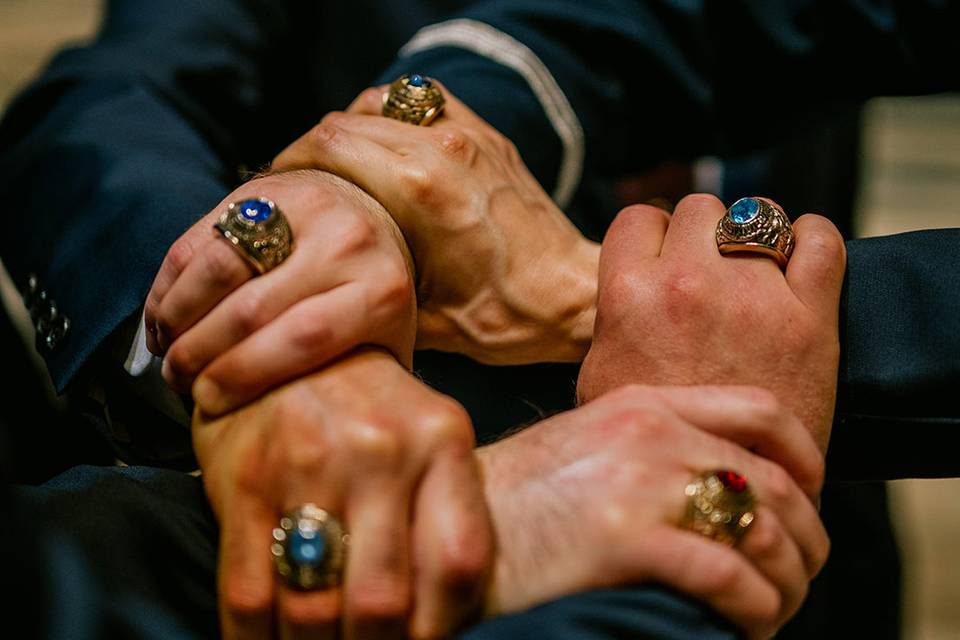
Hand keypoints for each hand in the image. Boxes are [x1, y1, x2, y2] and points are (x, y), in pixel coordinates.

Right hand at [145, 170, 416, 415]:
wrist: (371, 211)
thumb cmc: (371, 295)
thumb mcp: (385, 337)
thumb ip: (357, 378)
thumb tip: (307, 439)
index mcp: (382, 289)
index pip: (307, 336)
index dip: (248, 373)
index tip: (210, 400)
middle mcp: (346, 242)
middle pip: (254, 308)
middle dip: (202, 354)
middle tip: (180, 383)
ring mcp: (301, 208)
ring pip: (215, 270)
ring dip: (176, 319)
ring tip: (168, 353)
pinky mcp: (258, 189)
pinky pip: (195, 242)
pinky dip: (167, 287)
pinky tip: (162, 321)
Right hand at [193, 348, 492, 639]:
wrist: (289, 345)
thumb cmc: (372, 406)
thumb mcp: (429, 434)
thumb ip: (446, 510)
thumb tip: (444, 617)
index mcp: (442, 437)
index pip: (457, 563)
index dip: (442, 627)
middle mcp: (382, 448)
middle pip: (383, 601)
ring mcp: (309, 462)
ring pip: (314, 607)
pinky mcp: (245, 480)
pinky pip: (248, 592)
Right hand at [272, 85, 598, 364]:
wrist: (569, 298)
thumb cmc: (501, 318)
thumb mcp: (418, 317)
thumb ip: (361, 280)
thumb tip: (313, 268)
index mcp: (419, 190)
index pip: (326, 146)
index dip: (287, 164)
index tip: (274, 191)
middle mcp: (441, 148)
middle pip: (344, 121)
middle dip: (309, 150)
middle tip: (296, 185)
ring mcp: (468, 136)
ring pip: (379, 103)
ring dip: (348, 129)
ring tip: (336, 168)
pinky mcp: (487, 137)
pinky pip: (422, 101)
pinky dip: (392, 116)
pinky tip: (384, 149)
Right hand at [478, 384, 827, 639]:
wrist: (446, 527)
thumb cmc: (510, 498)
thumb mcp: (583, 444)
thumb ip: (649, 444)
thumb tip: (717, 486)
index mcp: (640, 402)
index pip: (760, 410)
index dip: (806, 456)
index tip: (810, 497)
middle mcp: (649, 431)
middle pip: (774, 480)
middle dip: (805, 538)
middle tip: (800, 574)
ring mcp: (638, 481)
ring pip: (762, 530)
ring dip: (786, 583)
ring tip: (774, 610)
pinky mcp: (626, 538)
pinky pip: (728, 576)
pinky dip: (754, 609)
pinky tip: (745, 626)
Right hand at [577, 196, 845, 450]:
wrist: (715, 499)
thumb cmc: (650, 445)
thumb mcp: (599, 379)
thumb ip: (608, 320)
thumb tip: (619, 287)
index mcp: (629, 296)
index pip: (639, 218)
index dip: (652, 237)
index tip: (664, 258)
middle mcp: (687, 284)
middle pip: (698, 209)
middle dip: (702, 235)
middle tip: (709, 272)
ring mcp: (752, 296)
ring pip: (757, 215)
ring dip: (755, 236)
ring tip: (755, 270)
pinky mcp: (809, 316)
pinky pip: (822, 240)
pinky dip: (813, 239)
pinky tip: (801, 258)